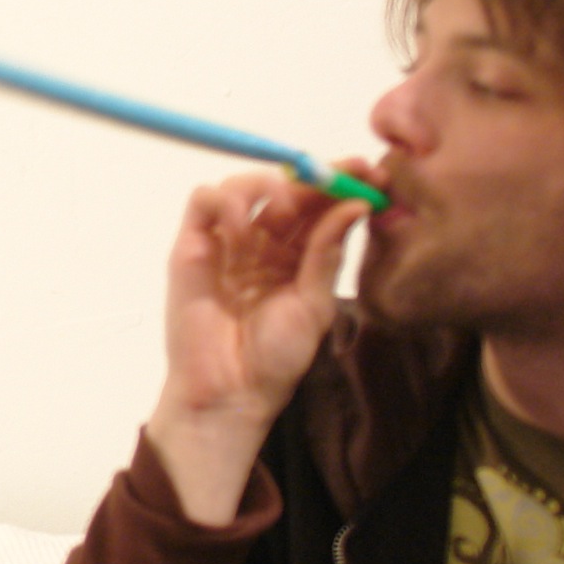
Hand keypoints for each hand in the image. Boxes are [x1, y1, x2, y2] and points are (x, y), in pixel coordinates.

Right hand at [146, 164, 374, 524]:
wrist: (230, 391)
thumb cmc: (275, 357)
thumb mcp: (315, 304)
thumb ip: (327, 254)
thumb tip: (356, 204)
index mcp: (297, 255)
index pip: (320, 204)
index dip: (343, 182)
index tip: (371, 172)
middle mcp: (263, 242)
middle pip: (286, 188)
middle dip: (314, 176)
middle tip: (336, 176)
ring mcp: (226, 241)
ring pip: (244, 184)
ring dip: (267, 184)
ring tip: (284, 209)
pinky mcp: (192, 245)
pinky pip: (202, 201)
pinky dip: (223, 199)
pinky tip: (243, 224)